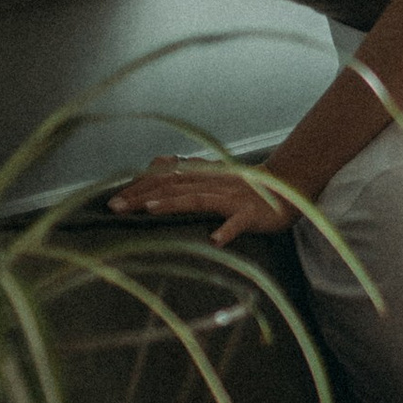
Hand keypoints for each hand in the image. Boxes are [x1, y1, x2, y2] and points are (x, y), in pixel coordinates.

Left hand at [106, 153, 291, 244]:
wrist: (289, 185)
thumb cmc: (246, 187)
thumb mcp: (213, 176)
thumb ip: (188, 172)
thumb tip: (158, 162)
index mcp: (202, 176)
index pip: (164, 178)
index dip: (138, 187)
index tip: (112, 199)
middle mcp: (213, 183)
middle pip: (173, 186)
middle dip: (143, 195)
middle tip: (115, 208)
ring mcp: (231, 197)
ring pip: (199, 198)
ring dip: (174, 203)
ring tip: (151, 209)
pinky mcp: (251, 214)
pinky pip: (238, 223)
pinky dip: (227, 231)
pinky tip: (214, 240)